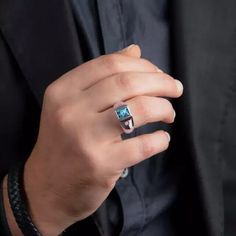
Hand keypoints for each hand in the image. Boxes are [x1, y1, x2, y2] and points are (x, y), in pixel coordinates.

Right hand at [14, 45, 182, 234]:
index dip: (142, 65)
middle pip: (128, 82)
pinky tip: (162, 139)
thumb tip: (135, 50)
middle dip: (161, 82)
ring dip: (164, 108)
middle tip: (175, 89)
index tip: (159, 74)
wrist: (47, 187)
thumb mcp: (71, 105)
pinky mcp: (101, 165)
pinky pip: (143, 145)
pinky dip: (160, 140)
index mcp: (62, 91)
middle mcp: (71, 111)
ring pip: (139, 109)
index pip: (110, 63)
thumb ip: (101, 76)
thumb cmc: (63, 143)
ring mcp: (85, 138)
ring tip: (169, 114)